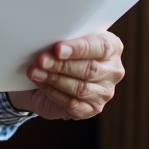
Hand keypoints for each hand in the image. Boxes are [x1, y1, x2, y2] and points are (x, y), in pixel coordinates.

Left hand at [7, 31, 123, 119]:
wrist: (56, 76)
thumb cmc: (64, 52)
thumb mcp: (67, 40)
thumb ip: (66, 38)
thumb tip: (50, 41)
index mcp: (113, 47)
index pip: (101, 47)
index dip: (79, 48)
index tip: (58, 49)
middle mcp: (113, 71)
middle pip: (89, 69)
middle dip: (61, 65)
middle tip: (41, 60)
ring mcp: (104, 92)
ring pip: (80, 88)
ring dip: (53, 79)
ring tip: (35, 72)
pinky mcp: (91, 109)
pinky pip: (72, 103)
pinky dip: (52, 92)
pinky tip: (40, 83)